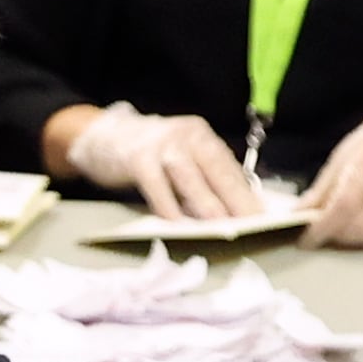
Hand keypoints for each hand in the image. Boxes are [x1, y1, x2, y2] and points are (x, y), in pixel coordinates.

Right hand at [62, 101, 269, 220]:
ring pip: (190, 178)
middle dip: (235, 199)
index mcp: (201, 135)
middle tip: (251, 224)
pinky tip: (176, 223)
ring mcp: (161, 145)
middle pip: (216, 170)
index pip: (229, 166)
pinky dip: (167, 205)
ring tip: (222, 226)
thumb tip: (233, 207)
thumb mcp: (180, 156)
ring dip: (206, 203)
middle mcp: (185, 135)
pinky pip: (156, 185)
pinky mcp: (137, 158)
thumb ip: (203, 175)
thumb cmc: (147, 154)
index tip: (261, 215)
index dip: (246, 192)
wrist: (101, 136)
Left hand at [304, 95, 362, 248]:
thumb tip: (299, 214)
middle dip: (335, 235)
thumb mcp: (347, 152)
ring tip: (346, 225)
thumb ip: (324, 187)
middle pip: (358, 229)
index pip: (343, 206)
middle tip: (324, 230)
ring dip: (354, 240)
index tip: (305, 240)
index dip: (321, 228)